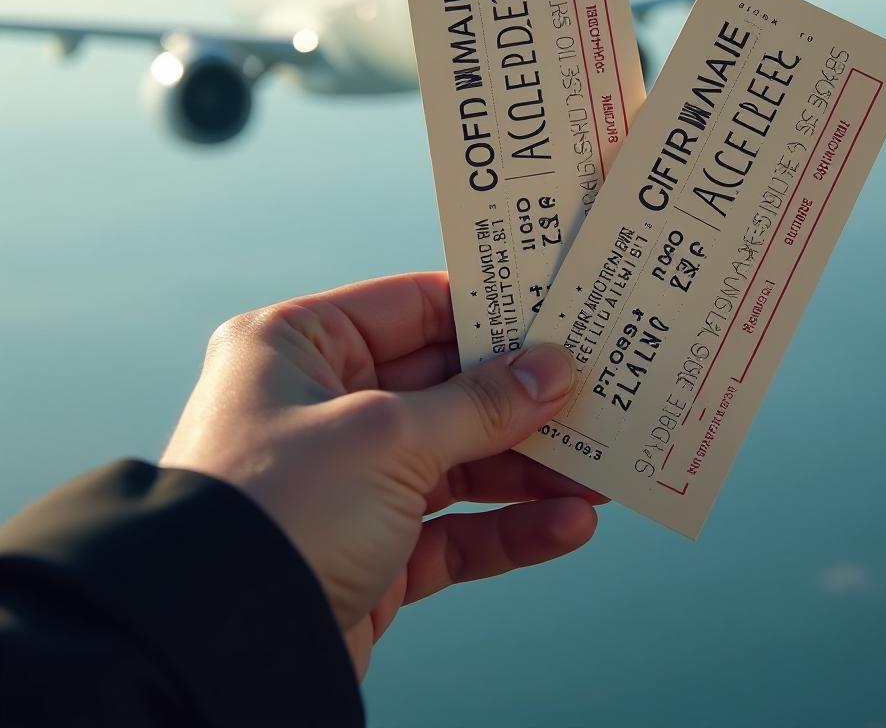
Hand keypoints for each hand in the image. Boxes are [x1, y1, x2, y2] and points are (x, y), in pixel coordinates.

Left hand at [160, 272, 602, 676]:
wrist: (218, 648)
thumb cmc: (278, 510)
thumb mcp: (386, 437)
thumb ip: (478, 403)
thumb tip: (551, 370)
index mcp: (299, 346)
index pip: (412, 306)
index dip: (487, 311)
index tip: (555, 314)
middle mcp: (321, 406)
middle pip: (445, 386)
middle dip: (521, 398)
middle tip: (593, 392)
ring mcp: (348, 479)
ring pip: (458, 460)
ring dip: (528, 468)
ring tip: (598, 468)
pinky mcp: (370, 548)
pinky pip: (454, 529)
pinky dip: (510, 529)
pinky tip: (568, 524)